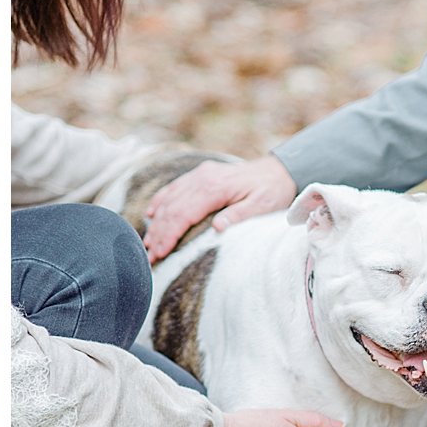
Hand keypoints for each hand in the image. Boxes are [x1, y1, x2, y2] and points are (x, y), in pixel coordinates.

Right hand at [142, 156, 296, 262]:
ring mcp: (199, 175)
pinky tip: (152, 214)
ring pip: (169, 199)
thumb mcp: (262, 206)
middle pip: (171, 208)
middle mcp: (202, 179)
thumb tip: (217, 228)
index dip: (168, 235)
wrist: (278, 170)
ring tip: (148, 243)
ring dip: (157, 222)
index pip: (183, 214)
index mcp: (214, 188)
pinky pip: (174, 188)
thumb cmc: (271, 191)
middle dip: (158, 233)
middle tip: (149, 256)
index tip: (160, 253)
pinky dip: (161, 201)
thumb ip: (239, 215)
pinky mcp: (200, 175)